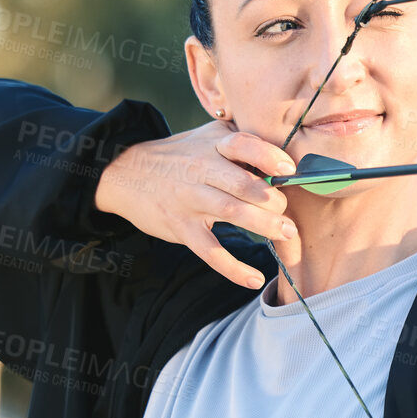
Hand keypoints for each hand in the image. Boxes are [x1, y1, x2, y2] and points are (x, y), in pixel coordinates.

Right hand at [94, 121, 296, 289]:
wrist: (127, 173)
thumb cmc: (181, 156)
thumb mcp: (208, 138)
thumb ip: (241, 144)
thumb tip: (287, 161)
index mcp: (213, 145)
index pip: (242, 145)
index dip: (268, 156)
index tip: (289, 168)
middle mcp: (201, 170)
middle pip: (242, 184)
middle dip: (272, 200)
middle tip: (288, 213)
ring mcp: (190, 199)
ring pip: (231, 213)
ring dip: (263, 225)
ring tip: (286, 233)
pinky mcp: (181, 227)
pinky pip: (210, 251)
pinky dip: (233, 268)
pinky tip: (254, 279)